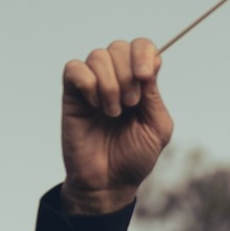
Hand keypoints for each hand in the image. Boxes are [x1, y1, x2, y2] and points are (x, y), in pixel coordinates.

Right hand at [60, 39, 173, 213]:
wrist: (108, 183)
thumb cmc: (134, 158)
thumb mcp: (157, 128)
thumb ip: (154, 95)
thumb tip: (148, 65)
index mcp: (140, 83)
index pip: (142, 47)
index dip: (143, 53)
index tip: (144, 76)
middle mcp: (116, 79)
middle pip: (120, 47)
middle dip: (127, 74)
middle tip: (130, 105)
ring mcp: (93, 85)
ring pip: (98, 55)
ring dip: (109, 84)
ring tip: (113, 112)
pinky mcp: (72, 95)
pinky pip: (74, 68)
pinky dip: (88, 83)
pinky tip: (94, 105)